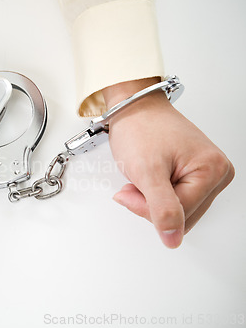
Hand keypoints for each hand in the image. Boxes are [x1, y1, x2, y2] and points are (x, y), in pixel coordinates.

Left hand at [103, 77, 233, 247]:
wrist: (133, 109)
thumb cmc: (140, 129)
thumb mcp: (146, 172)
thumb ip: (162, 209)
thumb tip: (173, 238)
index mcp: (213, 170)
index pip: (181, 216)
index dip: (147, 208)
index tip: (130, 190)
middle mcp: (217, 172)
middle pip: (183, 217)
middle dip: (151, 205)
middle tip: (138, 180)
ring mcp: (207, 174)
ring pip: (178, 211)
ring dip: (152, 200)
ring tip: (144, 176)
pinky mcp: (195, 174)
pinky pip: (175, 199)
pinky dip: (156, 194)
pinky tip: (150, 177)